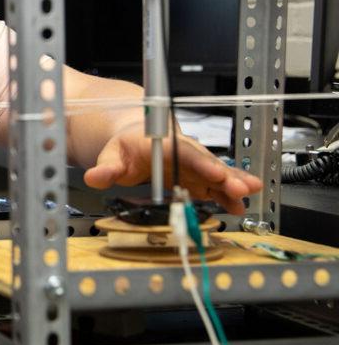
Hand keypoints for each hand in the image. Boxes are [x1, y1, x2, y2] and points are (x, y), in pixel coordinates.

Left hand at [83, 123, 261, 213]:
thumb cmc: (126, 146)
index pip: (183, 153)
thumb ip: (105, 168)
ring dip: (233, 184)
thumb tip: (94, 177)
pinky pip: (214, 186)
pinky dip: (227, 195)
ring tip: (249, 194)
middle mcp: (183, 153)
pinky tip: (238, 206)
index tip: (214, 173)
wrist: (137, 139)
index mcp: (163, 144)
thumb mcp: (111, 155)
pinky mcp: (197, 178)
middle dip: (225, 176)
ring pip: (216, 174)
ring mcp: (192, 166)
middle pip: (206, 163)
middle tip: (241, 188)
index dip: (200, 163)